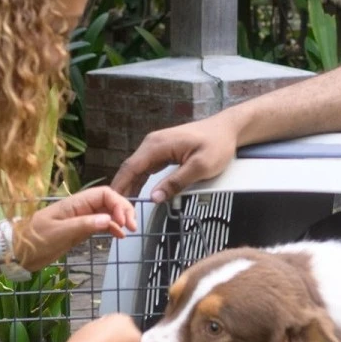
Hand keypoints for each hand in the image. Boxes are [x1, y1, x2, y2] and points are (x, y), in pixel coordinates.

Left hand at [19, 185, 136, 266]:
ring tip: (128, 232)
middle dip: (123, 210)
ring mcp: (79, 218)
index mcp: (74, 204)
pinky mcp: (78, 230)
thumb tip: (108, 219)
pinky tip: (118, 235)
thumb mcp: (59, 234)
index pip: (104, 194)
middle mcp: (79, 208)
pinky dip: (111, 227)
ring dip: (119, 219)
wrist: (17, 252)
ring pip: (106, 212)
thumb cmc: (34, 241)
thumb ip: (83, 225)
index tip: (125, 221)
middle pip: (108, 200)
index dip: (118, 204)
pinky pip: (99, 224)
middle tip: (132, 227)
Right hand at [108, 117, 238, 201]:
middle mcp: (152, 144)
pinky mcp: (163, 151)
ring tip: (125, 207)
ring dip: (130, 186)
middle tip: (118, 211)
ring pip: (137, 169)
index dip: (120, 186)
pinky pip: (147, 168)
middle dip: (122, 189)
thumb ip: (176, 182)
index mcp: (157, 145)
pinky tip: (137, 194)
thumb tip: (155, 197)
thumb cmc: (217, 144)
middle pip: (130, 169)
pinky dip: (140, 181)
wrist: (227, 129)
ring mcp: (156, 147)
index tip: (112, 203)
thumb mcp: (200, 167)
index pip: (131, 168)